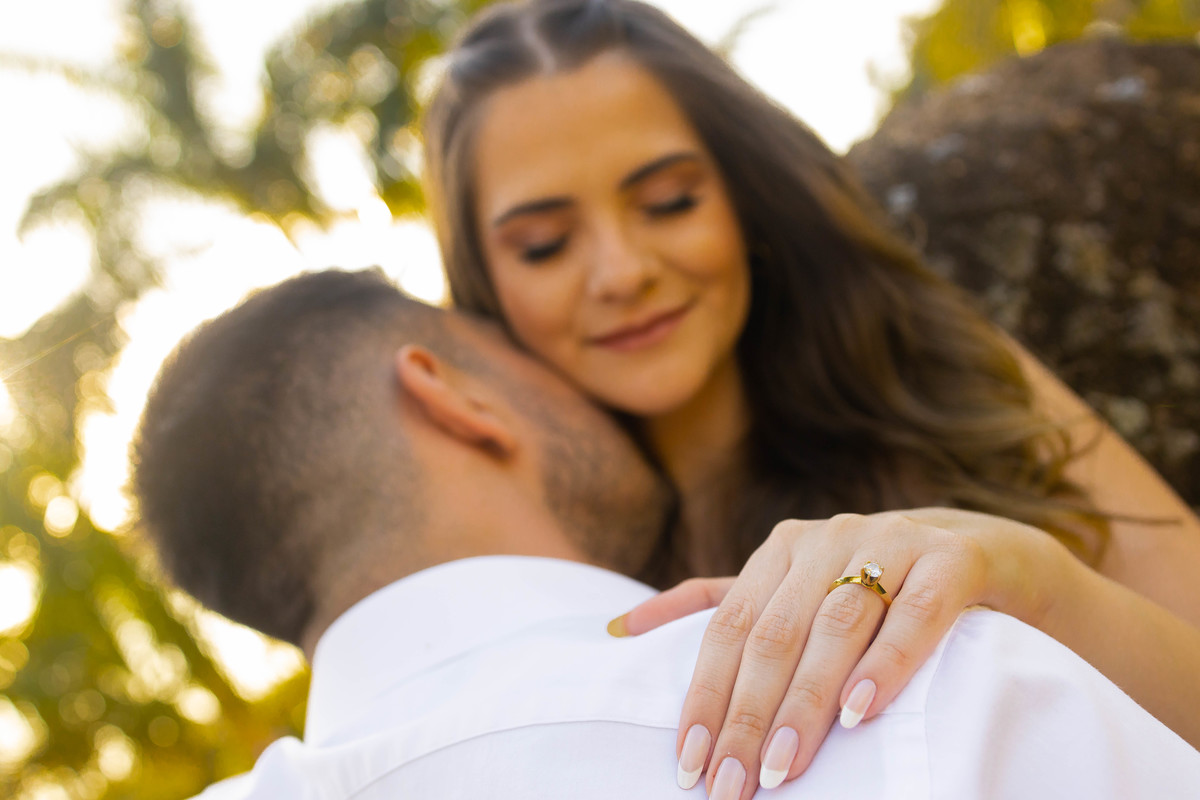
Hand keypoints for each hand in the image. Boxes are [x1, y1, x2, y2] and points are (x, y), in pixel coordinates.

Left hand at [611, 508, 1051, 798]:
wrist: (979, 554)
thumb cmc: (872, 587)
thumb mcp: (794, 590)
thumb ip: (718, 606)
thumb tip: (620, 628)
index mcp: (781, 549)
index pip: (728, 628)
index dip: (706, 697)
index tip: (689, 765)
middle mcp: (828, 538)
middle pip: (775, 633)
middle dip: (748, 716)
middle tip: (732, 785)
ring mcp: (892, 543)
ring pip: (836, 625)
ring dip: (805, 701)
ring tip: (784, 766)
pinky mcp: (952, 560)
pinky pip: (915, 614)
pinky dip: (885, 662)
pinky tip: (860, 711)